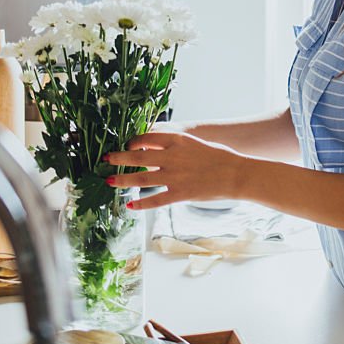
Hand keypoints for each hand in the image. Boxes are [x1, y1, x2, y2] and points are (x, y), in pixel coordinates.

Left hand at [105, 132, 248, 209]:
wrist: (236, 174)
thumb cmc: (219, 157)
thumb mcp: (195, 143)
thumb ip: (174, 146)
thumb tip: (153, 149)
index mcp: (178, 140)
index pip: (146, 138)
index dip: (132, 141)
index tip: (126, 145)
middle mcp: (172, 157)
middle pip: (137, 156)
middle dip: (118, 158)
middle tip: (106, 159)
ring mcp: (175, 176)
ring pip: (141, 178)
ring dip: (122, 179)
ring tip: (109, 181)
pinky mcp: (180, 193)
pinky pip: (155, 199)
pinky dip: (141, 203)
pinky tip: (130, 205)